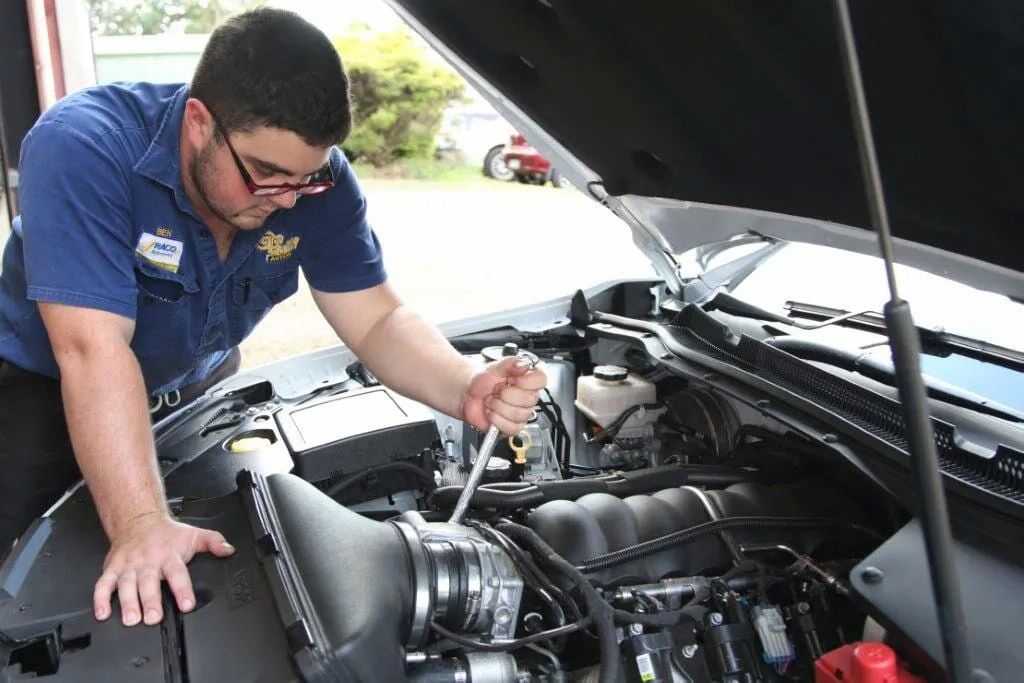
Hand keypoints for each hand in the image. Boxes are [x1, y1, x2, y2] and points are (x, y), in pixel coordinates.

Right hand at [94, 512, 235, 625]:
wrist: (138, 520)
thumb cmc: (166, 533)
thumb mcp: (194, 534)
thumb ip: (214, 542)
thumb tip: (229, 550)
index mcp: (168, 555)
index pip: (177, 573)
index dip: (183, 589)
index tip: (186, 604)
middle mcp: (148, 561)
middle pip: (148, 582)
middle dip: (150, 600)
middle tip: (152, 617)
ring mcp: (128, 565)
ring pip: (126, 584)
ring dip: (127, 602)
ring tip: (130, 619)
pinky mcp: (112, 568)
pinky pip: (103, 584)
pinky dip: (100, 598)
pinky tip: (102, 612)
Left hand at [462, 356, 547, 434]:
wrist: (468, 394)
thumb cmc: (482, 381)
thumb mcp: (493, 367)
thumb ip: (510, 363)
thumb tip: (524, 365)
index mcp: (527, 379)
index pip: (541, 380)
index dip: (525, 381)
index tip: (511, 379)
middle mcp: (528, 397)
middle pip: (530, 400)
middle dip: (506, 394)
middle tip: (496, 390)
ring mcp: (521, 412)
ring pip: (519, 415)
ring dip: (498, 406)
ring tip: (491, 400)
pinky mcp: (512, 426)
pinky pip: (511, 428)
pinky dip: (496, 419)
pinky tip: (491, 412)